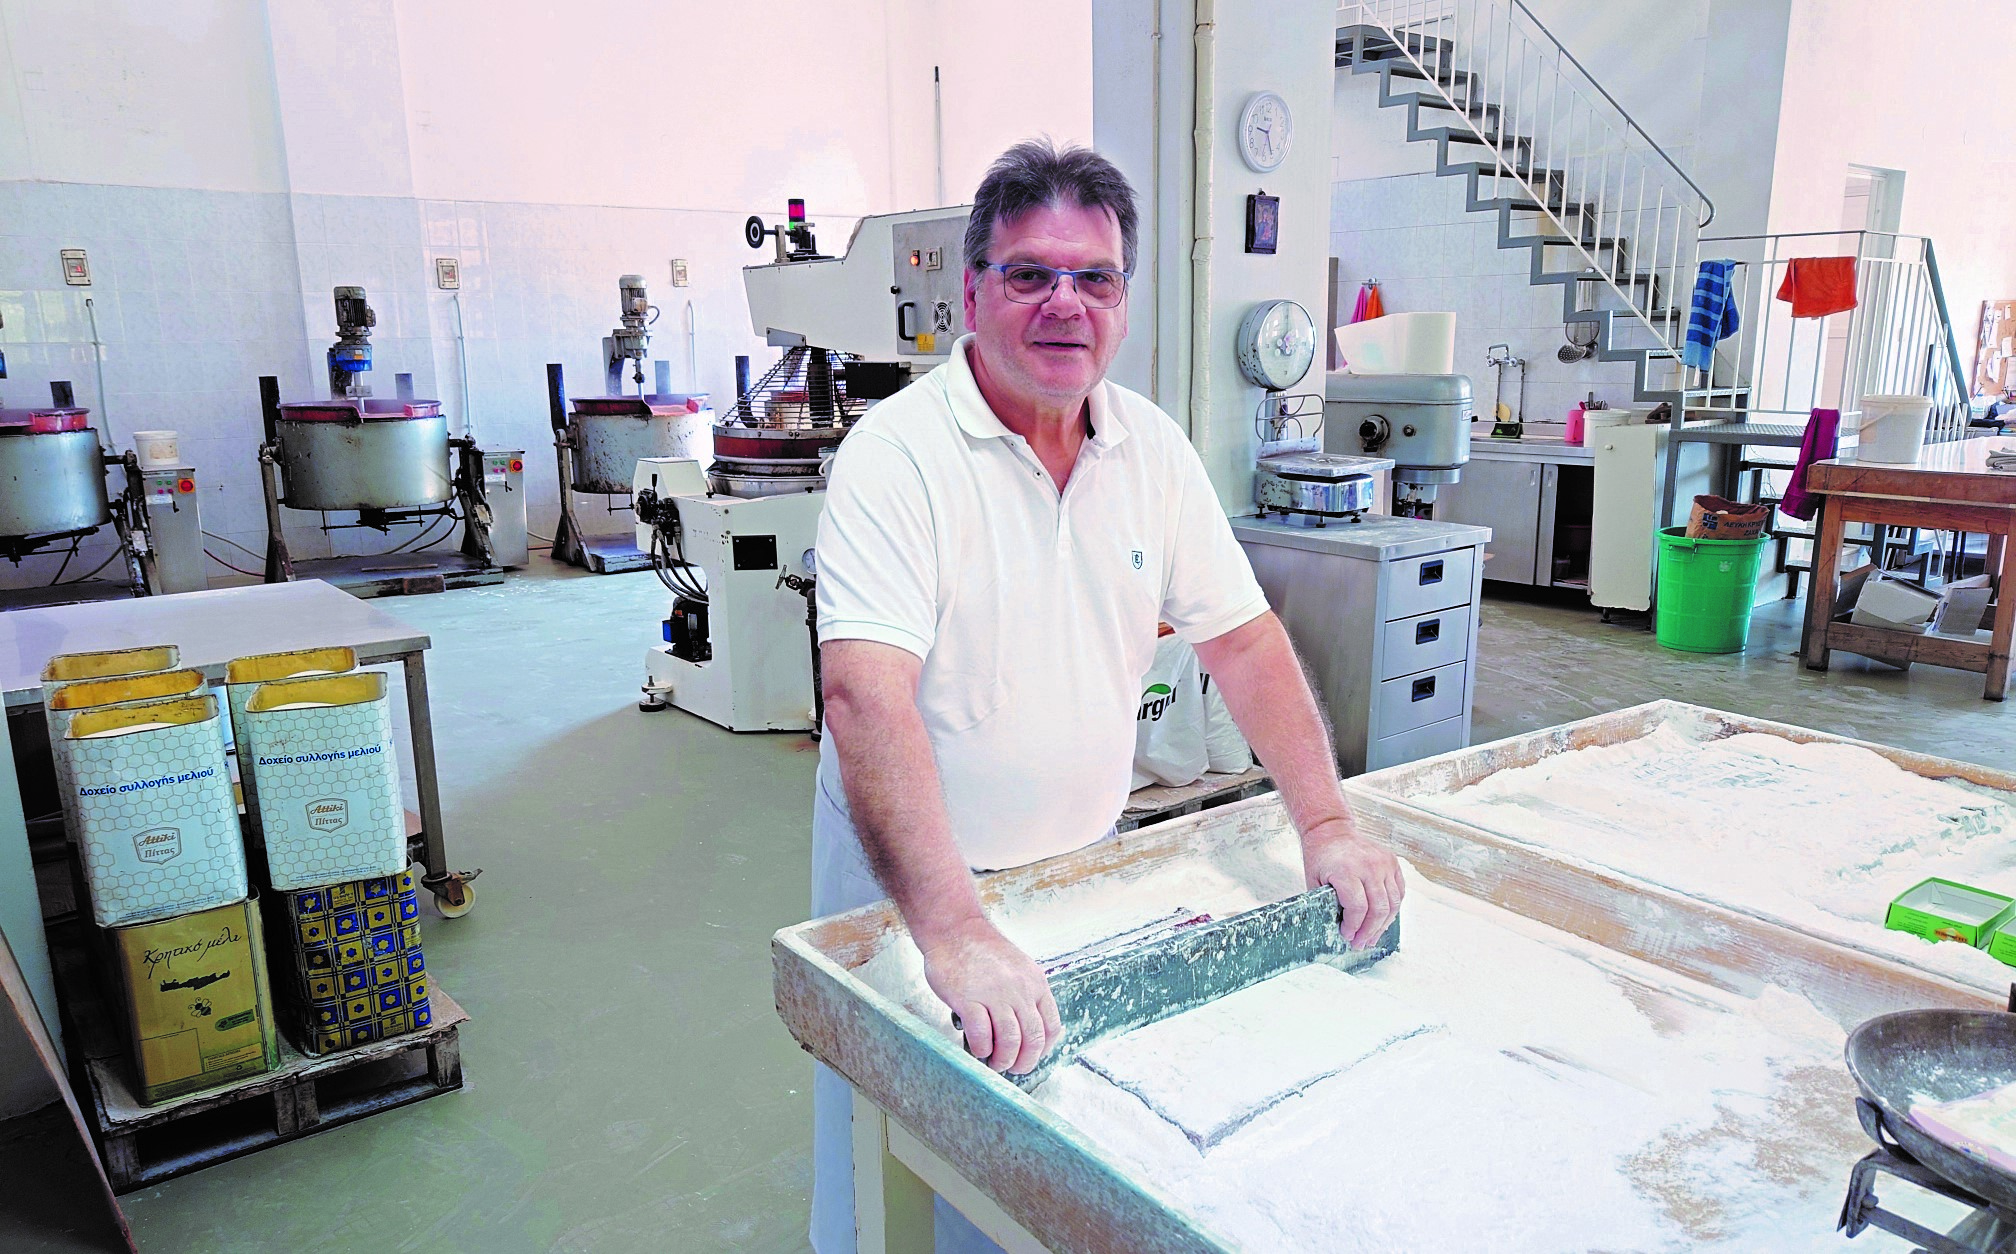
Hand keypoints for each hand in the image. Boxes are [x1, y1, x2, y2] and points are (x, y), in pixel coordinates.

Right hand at [917, 917, 1062, 1073]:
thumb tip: (1026, 1029)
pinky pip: (982, 1036)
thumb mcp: (1017, 968)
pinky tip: (976, 1048)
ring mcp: (995, 994)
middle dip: (1024, 1062)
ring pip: (1010, 1042)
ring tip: (993, 1062)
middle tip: (1012, 1068)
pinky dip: (981, 1049)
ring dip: (1003, 1060)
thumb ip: (1025, 994)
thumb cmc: (981, 950)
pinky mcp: (968, 999)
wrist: (954, 928)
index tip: (1030, 1056)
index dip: (1042, 1049)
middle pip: (1033, 1039)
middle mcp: (1019, 989)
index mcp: (1035, 983)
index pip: (1051, 1027)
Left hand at [1302, 818, 1403, 949]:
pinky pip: (1399, 892)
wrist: (1331, 829)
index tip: (1347, 936)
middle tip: (1361, 944)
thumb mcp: (1315, 881)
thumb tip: (1341, 931)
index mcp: (1347, 870)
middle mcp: (1369, 866)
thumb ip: (1328, 904)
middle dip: (1370, 931)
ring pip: (1393, 903)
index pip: (1358, 908)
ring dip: (1383, 924)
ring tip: (1372, 936)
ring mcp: (1384, 863)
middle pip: (1378, 908)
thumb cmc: (1320, 856)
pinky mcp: (1392, 862)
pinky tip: (1382, 919)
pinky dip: (1392, 908)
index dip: (1354, 927)